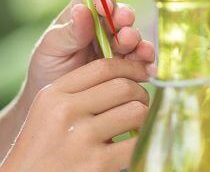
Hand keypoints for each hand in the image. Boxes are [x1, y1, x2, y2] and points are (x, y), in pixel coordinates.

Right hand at [1, 58, 148, 171]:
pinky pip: (137, 142)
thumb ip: (81, 91)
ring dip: (144, 119)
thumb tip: (129, 75)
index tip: (143, 74)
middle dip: (140, 95)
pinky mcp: (97, 163)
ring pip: (136, 112)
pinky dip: (143, 143)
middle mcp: (66, 112)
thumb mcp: (50, 112)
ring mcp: (81, 138)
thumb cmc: (44, 148)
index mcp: (54, 95)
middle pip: (125, 87)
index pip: (104, 67)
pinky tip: (133, 145)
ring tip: (136, 126)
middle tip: (139, 106)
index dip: (131, 67)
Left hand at [26, 0, 154, 94]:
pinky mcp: (129, 65)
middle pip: (121, 15)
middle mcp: (104, 28)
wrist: (57, 108)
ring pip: (134, 36)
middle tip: (123, 25)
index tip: (104, 6)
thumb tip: (82, 9)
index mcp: (83, 17)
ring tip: (132, 45)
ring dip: (136, 39)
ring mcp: (118, 46)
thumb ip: (69, 31)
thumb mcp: (51, 49)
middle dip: (124, 18)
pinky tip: (146, 64)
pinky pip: (141, 59)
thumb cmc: (48, 70)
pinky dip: (146, 60)